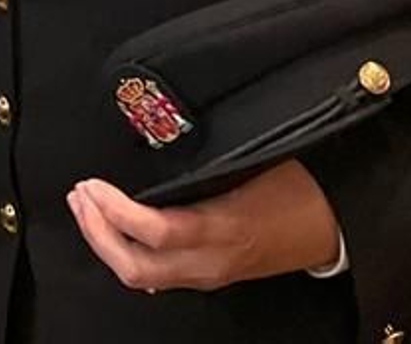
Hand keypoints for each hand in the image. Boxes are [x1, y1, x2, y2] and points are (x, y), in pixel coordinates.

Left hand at [66, 161, 340, 291]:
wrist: (331, 227)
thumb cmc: (296, 185)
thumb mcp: (254, 161)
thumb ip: (206, 160)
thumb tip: (159, 131)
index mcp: (221, 228)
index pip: (156, 233)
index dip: (116, 213)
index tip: (91, 184)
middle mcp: (210, 262)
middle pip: (137, 268)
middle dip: (97, 234)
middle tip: (79, 195)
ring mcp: (209, 275)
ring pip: (142, 278)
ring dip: (106, 244)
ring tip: (86, 208)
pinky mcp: (211, 278)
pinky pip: (158, 277)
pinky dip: (127, 254)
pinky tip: (114, 232)